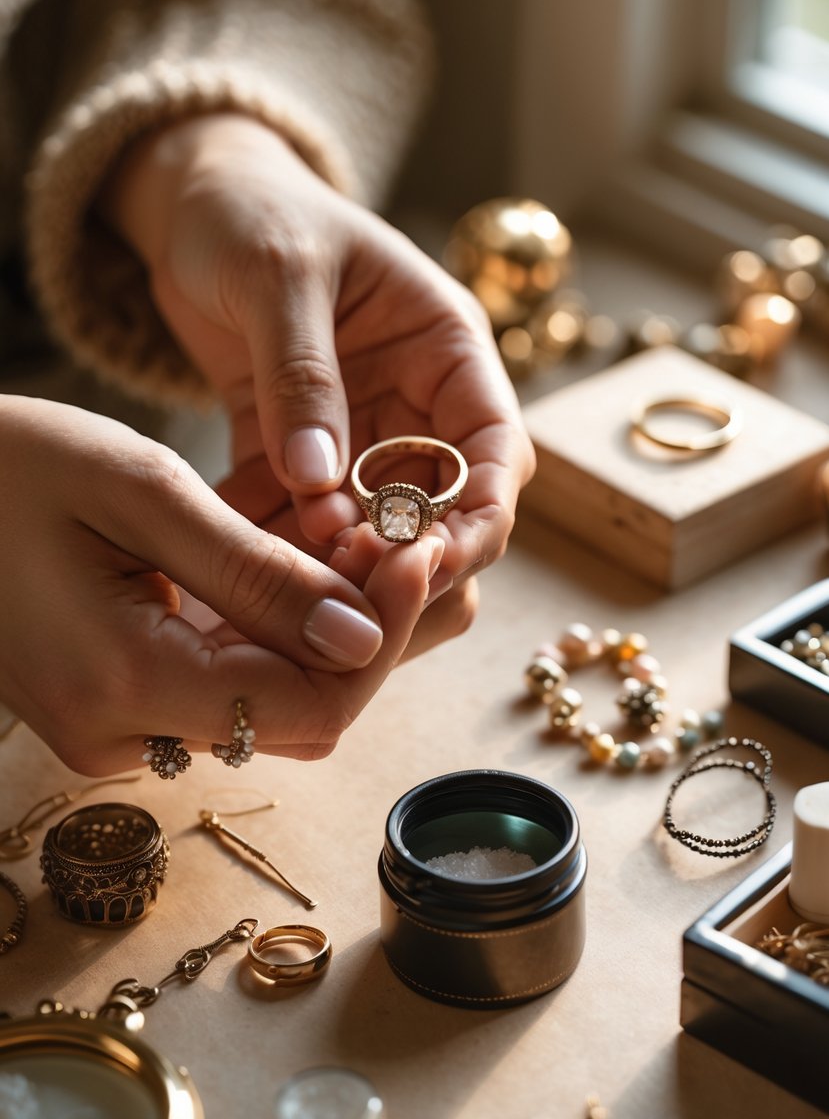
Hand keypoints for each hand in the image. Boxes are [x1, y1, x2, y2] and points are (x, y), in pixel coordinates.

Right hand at [0, 396, 443, 773]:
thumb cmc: (7, 467)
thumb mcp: (141, 494)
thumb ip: (255, 576)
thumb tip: (362, 636)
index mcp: (124, 684)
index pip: (312, 706)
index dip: (383, 637)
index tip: (420, 551)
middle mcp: (122, 735)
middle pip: (299, 715)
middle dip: (364, 633)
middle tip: (399, 539)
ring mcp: (114, 727)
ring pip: (268, 703)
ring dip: (323, 631)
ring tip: (357, 540)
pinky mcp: (114, 702)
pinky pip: (223, 685)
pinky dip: (273, 633)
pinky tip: (296, 564)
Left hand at [102, 114, 534, 651]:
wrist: (191, 205)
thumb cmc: (253, 212)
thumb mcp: (281, 274)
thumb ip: (302, 376)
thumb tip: (320, 480)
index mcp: (445, 347)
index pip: (493, 447)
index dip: (478, 515)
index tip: (432, 563)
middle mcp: (414, 399)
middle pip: (440, 506)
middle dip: (403, 556)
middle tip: (347, 589)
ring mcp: (357, 431)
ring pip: (370, 526)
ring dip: (335, 561)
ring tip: (283, 584)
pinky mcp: (296, 453)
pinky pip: (295, 515)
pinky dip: (271, 541)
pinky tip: (229, 558)